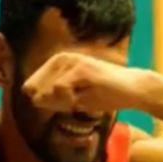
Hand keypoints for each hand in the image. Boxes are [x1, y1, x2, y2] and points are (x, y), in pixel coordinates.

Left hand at [21, 51, 152, 114]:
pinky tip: (84, 99)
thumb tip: (32, 99)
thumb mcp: (70, 99)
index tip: (67, 101)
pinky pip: (59, 90)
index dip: (46, 102)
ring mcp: (71, 62)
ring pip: (47, 91)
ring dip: (63, 103)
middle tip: (76, 101)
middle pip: (36, 90)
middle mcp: (60, 58)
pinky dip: (69, 100)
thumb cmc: (102, 94)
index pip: (30, 88)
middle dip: (52, 102)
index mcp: (55, 63)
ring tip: (83, 98)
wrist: (132, 89)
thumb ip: (49, 99)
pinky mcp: (81, 68)